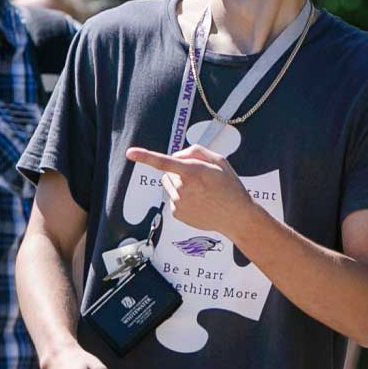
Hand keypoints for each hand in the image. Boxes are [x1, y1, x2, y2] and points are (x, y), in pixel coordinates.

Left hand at [126, 145, 260, 238]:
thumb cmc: (230, 187)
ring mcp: (179, 203)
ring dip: (180, 185)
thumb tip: (176, 156)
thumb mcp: (219, 161)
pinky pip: (172, 199)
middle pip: (168, 173)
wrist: (236, 217)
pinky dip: (182, 198)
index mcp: (194, 172)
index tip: (130, 153)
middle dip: (178, 172)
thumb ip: (195, 152)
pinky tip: (198, 202)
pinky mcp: (177, 213)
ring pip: (169, 185)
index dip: (145, 156)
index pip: (164, 162)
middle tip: (199, 179)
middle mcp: (183, 188)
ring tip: (200, 192)